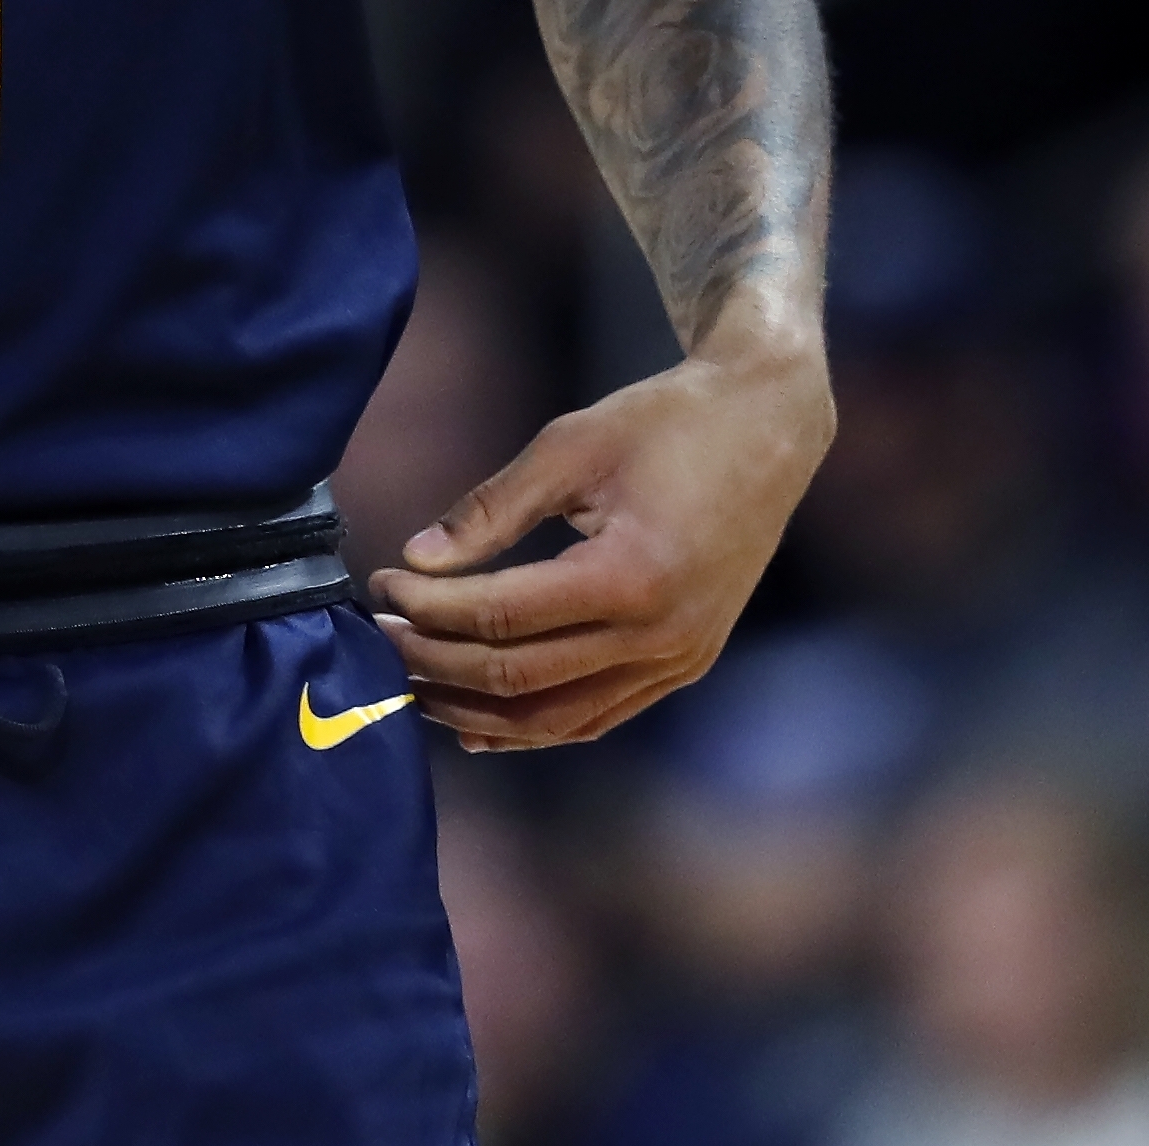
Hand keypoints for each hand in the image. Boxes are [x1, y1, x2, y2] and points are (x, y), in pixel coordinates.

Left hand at [370, 341, 833, 752]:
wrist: (768, 426)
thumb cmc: (668, 422)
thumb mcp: (571, 445)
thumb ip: (490, 508)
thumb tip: (416, 557)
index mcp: (630, 578)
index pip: (500, 618)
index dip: (428, 609)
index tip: (381, 584)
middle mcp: (659, 638)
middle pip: (519, 678)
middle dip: (436, 663)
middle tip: (380, 635)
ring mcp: (678, 662)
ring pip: (556, 718)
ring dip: (476, 711)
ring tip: (413, 685)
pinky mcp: (686, 665)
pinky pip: (598, 716)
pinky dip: (534, 726)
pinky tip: (481, 722)